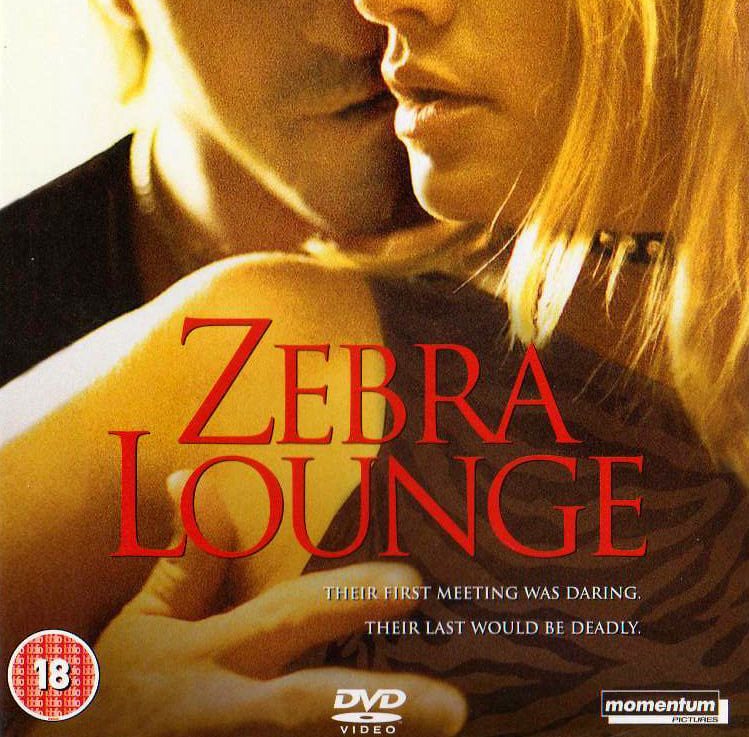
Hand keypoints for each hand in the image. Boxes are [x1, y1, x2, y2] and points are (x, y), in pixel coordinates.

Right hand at [21, 475, 465, 735]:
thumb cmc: (112, 701)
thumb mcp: (144, 626)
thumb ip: (187, 559)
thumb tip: (191, 476)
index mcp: (210, 657)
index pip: (287, 619)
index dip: (346, 599)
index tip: (410, 583)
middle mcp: (230, 715)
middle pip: (309, 711)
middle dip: (381, 707)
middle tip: (454, 709)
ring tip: (445, 726)